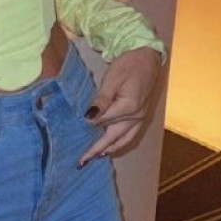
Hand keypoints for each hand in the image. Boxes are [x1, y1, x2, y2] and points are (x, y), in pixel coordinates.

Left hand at [77, 46, 163, 167]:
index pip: (103, 122)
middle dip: (97, 150)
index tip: (74, 137)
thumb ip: (101, 100)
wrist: (147, 58)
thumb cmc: (128, 65)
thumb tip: (89, 118)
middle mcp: (136, 116)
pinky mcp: (141, 116)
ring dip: (108, 149)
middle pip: (113, 137)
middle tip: (82, 162)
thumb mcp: (112, 79)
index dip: (88, 127)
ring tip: (94, 158)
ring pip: (123, 140)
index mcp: (128, 107)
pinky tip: (109, 147)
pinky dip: (118, 143)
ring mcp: (140, 118)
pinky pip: (129, 135)